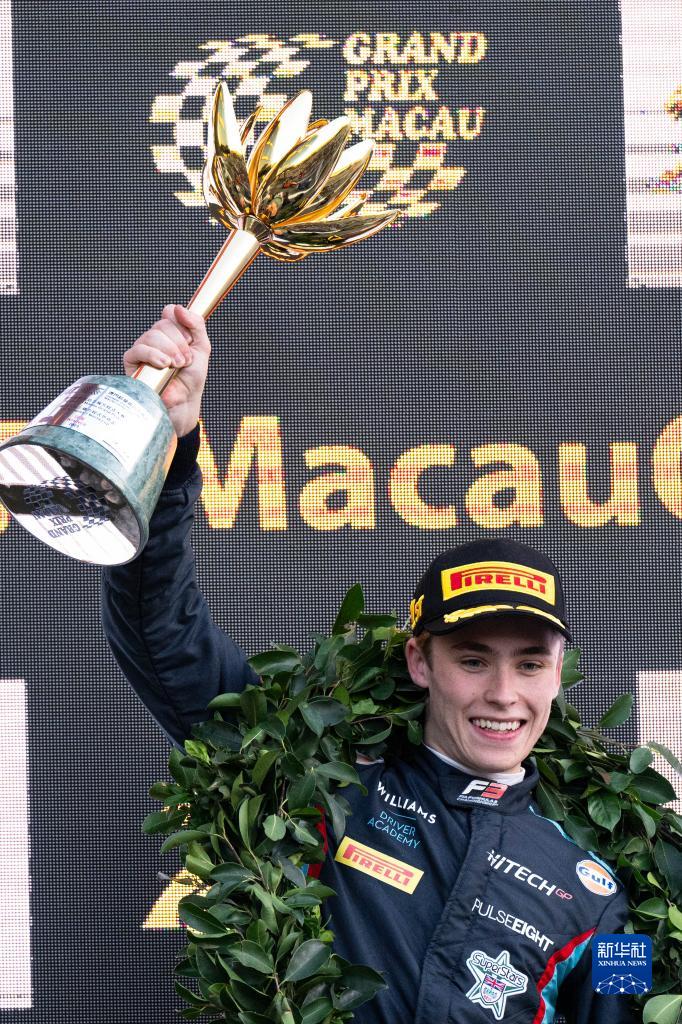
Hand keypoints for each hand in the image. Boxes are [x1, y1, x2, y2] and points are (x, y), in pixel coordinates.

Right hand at [123, 305, 210, 437]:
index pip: (170, 312)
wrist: (185, 401)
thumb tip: (177, 308)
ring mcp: (143, 348)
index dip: (181, 323)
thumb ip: (196, 325)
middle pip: (163, 324)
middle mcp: (155, 338)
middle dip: (179, 342)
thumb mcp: (202, 348)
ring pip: (152, 335)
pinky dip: (153, 355)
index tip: (190, 340)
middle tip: (185, 360)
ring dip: (170, 350)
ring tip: (177, 366)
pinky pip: (138, 349)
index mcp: (171, 332)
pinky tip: (163, 365)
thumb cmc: (191, 378)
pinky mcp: (132, 362)